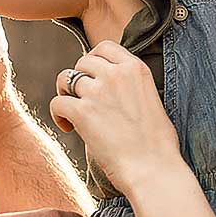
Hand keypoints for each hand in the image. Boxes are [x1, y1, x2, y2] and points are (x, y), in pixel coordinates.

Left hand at [48, 44, 182, 192]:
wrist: (154, 169)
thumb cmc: (158, 144)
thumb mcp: (153, 100)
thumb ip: (132, 87)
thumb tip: (115, 91)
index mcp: (136, 69)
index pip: (105, 47)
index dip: (94, 60)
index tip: (93, 76)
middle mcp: (116, 74)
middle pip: (82, 61)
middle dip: (79, 78)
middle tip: (82, 98)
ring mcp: (98, 91)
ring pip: (65, 78)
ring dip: (66, 93)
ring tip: (72, 112)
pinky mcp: (83, 112)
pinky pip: (57, 102)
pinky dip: (58, 115)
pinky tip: (68, 127)